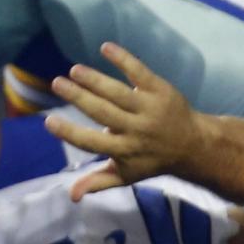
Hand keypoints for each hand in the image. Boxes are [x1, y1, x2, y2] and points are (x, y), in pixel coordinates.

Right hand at [44, 42, 199, 199]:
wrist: (194, 145)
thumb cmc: (153, 160)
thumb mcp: (127, 176)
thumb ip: (99, 182)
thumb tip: (71, 196)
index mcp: (124, 151)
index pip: (91, 142)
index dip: (69, 133)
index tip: (49, 122)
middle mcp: (135, 130)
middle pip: (102, 112)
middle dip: (78, 97)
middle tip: (57, 83)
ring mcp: (149, 108)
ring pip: (118, 92)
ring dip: (94, 79)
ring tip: (75, 70)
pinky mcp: (160, 90)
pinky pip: (139, 72)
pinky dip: (123, 59)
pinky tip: (105, 47)